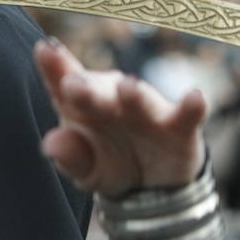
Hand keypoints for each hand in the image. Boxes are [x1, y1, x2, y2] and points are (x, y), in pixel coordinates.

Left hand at [34, 39, 206, 196]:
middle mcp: (113, 101)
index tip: (44, 50)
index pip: (64, 85)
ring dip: (135, 95)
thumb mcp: (85, 169)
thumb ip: (70, 156)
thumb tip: (50, 143)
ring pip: (140, 99)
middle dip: (87, 87)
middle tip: (72, 84)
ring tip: (127, 87)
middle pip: (98, 91)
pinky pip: (187, 114)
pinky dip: (192, 106)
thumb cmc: (110, 165)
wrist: (152, 189)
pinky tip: (195, 97)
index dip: (54, 68)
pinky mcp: (180, 126)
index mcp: (83, 106)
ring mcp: (148, 111)